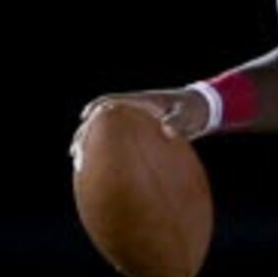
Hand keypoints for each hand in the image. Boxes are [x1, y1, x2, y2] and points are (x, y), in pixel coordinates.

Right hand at [71, 90, 206, 155]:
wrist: (202, 110)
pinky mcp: (138, 135)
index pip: (108, 103)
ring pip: (105, 135)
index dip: (94, 111)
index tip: (83, 120)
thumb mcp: (188, 114)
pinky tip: (101, 173)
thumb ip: (178, 122)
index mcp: (138, 103)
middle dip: (85, 135)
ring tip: (79, 165)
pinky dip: (107, 155)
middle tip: (75, 153)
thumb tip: (168, 131)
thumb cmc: (194, 110)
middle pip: (100, 121)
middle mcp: (131, 112)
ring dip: (91, 146)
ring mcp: (133, 123)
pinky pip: (118, 145)